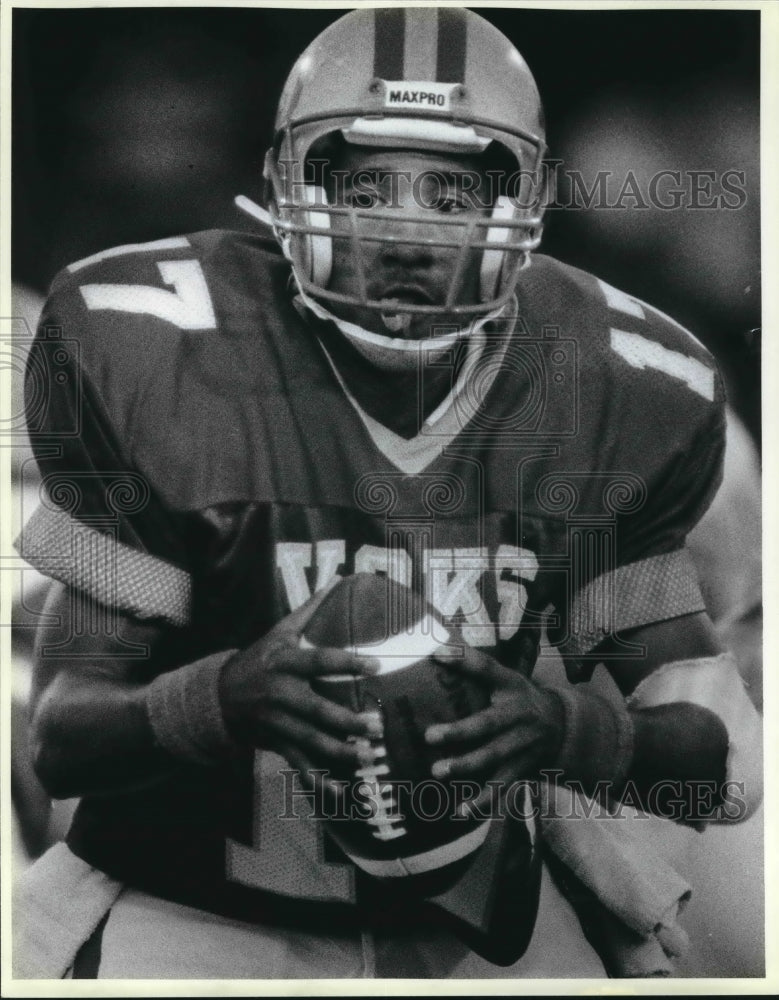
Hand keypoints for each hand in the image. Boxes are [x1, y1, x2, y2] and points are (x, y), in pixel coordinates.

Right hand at [219, 585, 381, 780]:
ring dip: (341, 752)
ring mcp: (277, 723)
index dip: (347, 662)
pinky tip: (341, 792)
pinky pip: (299, 765)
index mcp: (285, 663)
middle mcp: (281, 694)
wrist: (220, 695)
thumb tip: (339, 578)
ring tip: (369, 755)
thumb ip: (311, 609)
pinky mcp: (276, 744)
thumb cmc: (261, 657)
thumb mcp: (281, 631)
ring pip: (311, 741)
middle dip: (347, 720)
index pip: (320, 661)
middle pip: (317, 710)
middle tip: (377, 724)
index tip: (377, 664)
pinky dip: (319, 781)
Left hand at [424, 647, 564, 811]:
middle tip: (429, 736)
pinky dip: (482, 800)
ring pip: (493, 758)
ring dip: (465, 766)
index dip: (463, 659)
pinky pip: (502, 786)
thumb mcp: (506, 677)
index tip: (437, 653)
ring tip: (437, 772)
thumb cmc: (519, 697)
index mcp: (511, 685)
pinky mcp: (523, 768)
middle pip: (487, 724)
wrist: (563, 726)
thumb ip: (474, 668)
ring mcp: (522, 744)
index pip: (486, 668)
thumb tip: (434, 649)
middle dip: (459, 732)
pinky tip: (461, 810)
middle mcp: (518, 714)